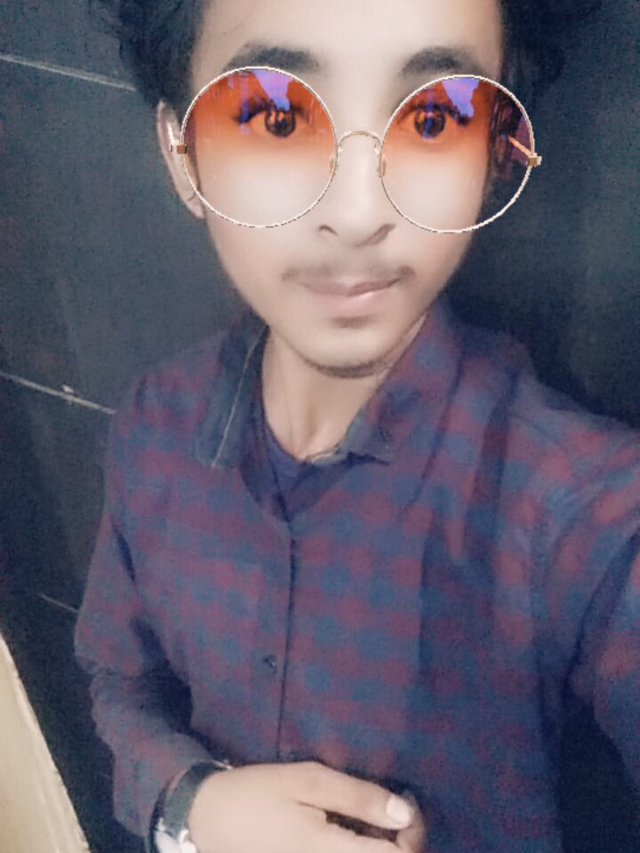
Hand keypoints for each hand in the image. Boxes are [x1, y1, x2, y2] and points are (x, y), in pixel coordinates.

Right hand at [188, 761, 426, 852]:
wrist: (209, 820)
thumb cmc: (259, 793)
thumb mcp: (309, 780)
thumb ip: (358, 797)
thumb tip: (405, 812)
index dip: (414, 833)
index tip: (406, 801)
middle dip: (402, 842)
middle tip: (393, 808)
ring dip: (382, 849)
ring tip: (375, 819)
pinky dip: (360, 850)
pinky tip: (352, 832)